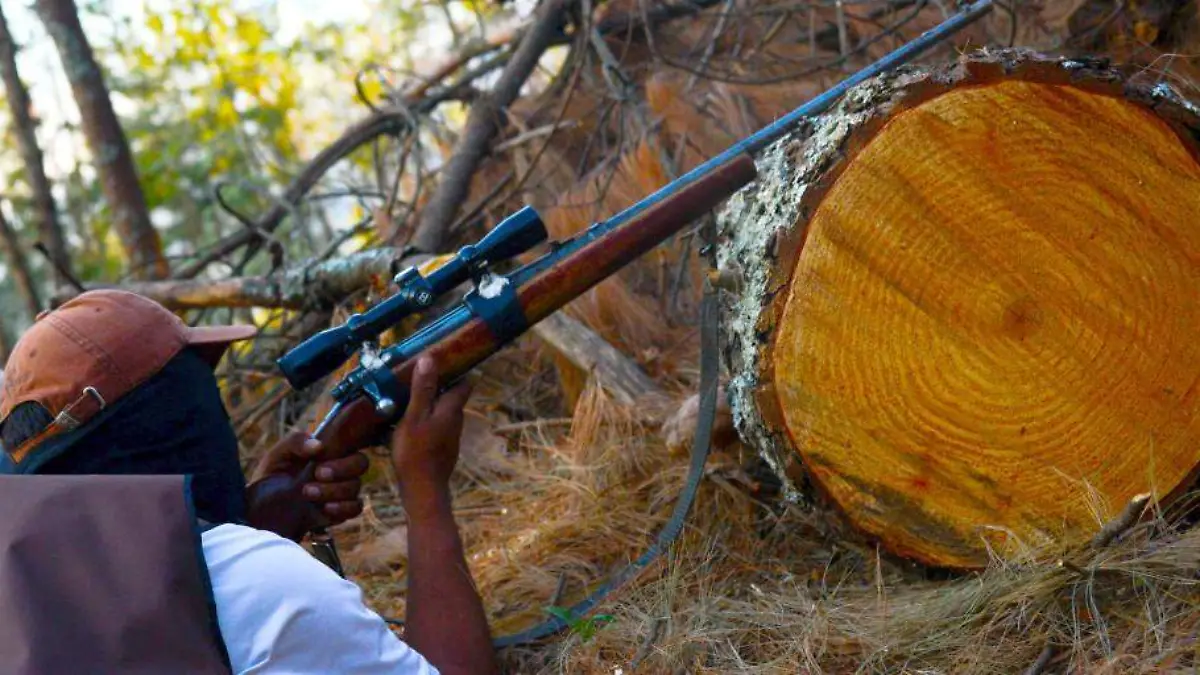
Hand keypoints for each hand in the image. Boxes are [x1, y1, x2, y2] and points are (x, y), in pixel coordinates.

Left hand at [245, 430, 369, 540]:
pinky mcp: (337, 513)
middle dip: (342, 468)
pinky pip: (355, 507)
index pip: (350, 443)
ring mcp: (338, 492)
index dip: (343, 446)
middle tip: (317, 474)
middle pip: (361, 463)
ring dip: (334, 489)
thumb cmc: (268, 480)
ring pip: (355, 486)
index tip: (320, 456)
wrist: (258, 513)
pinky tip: (324, 508)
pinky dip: (343, 507)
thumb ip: (296, 442)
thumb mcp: (277, 456)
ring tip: (306, 493)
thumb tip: (319, 446)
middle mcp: (337, 471)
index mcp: (326, 453)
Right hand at [390, 355, 471, 515]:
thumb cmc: (416, 453)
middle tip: (416, 376)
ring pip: (442, 412)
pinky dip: (425, 420)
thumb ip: (423, 389)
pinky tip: (406, 423)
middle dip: (438, 385)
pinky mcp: (442, 448)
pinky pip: (435, 426)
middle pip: (452, 396)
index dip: (457, 369)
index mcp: (452, 409)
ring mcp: (450, 436)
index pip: (465, 382)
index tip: (442, 360)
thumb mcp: (414, 417)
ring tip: (406, 397)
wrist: (422, 491)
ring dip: (429, 404)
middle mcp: (456, 421)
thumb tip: (430, 359)